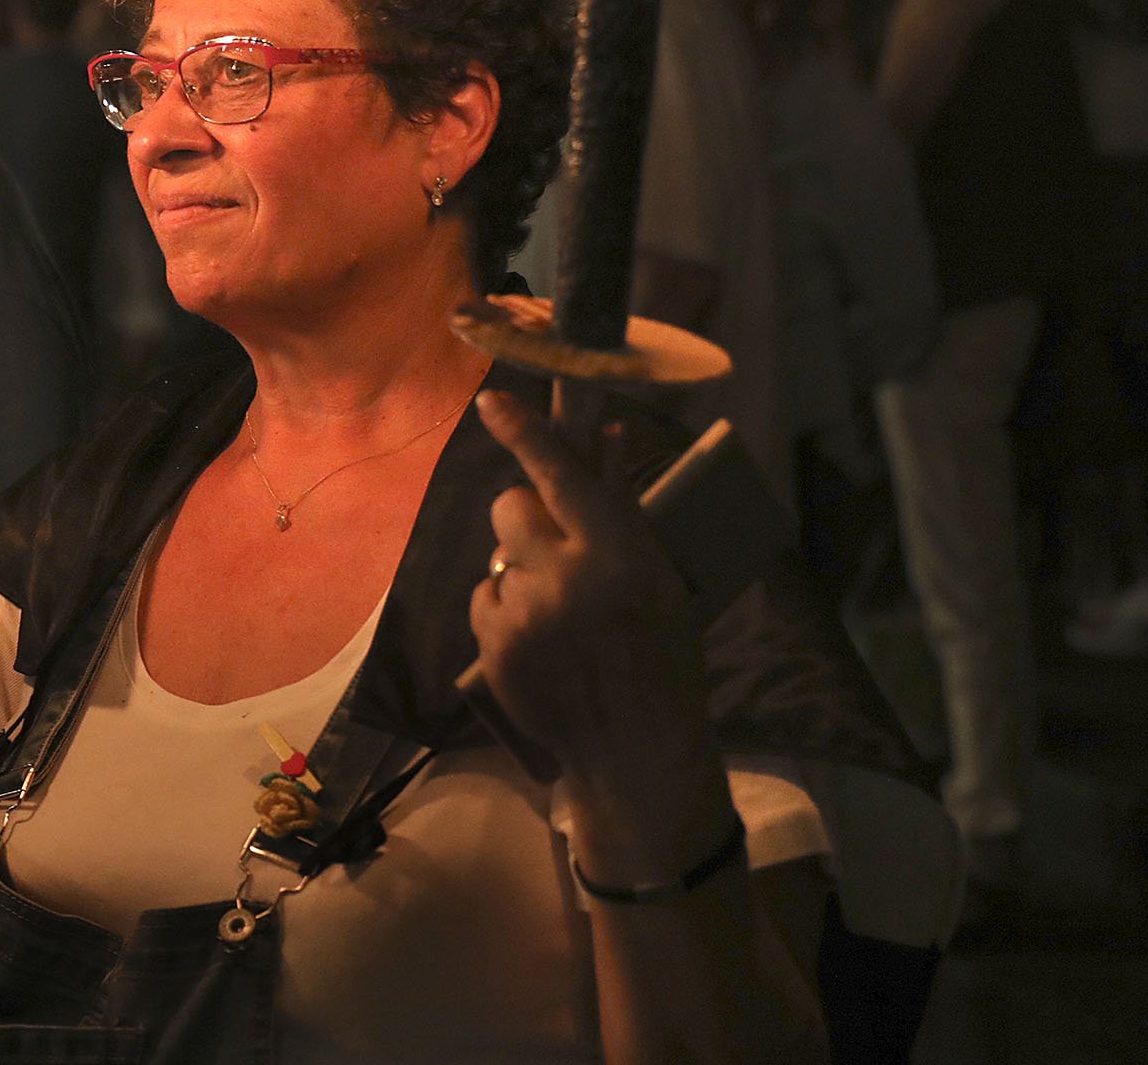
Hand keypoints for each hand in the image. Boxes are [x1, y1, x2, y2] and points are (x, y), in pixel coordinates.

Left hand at [466, 385, 713, 788]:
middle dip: (529, 518)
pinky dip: (506, 610)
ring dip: (521, 568)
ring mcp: (524, 612)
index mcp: (618, 552)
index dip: (524, 432)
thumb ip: (622, 507)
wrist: (637, 747)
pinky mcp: (494, 645)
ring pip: (498, 554)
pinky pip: (485, 597)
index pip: (560, 473)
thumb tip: (604, 433)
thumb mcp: (659, 578)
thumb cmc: (662, 657)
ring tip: (559, 610)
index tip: (490, 400)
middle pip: (511, 504)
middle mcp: (565, 575)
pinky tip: (542, 640)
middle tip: (559, 548)